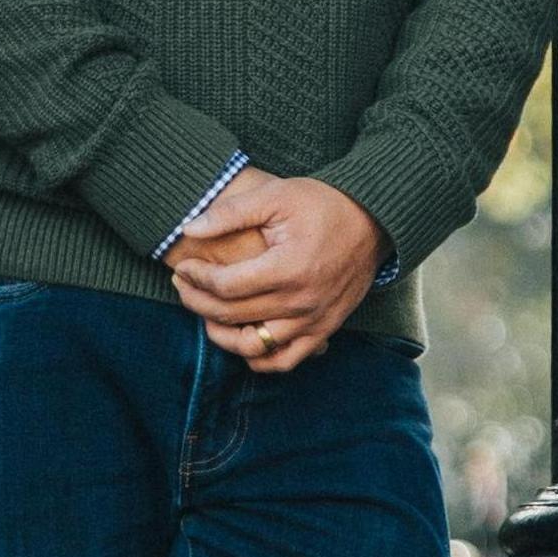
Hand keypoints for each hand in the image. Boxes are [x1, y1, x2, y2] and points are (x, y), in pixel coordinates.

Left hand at [168, 171, 385, 372]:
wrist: (373, 222)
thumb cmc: (323, 205)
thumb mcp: (277, 196)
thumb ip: (231, 213)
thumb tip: (189, 229)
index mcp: (288, 268)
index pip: (225, 286)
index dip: (196, 278)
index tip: (184, 267)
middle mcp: (301, 302)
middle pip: (232, 315)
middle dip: (197, 301)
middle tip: (184, 286)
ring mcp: (313, 321)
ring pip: (253, 347)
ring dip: (222, 335)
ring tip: (208, 315)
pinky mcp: (323, 331)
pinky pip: (284, 360)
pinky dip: (258, 358)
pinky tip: (242, 338)